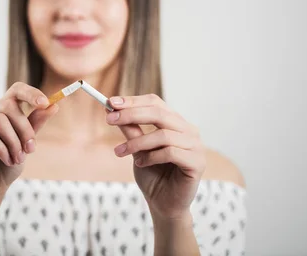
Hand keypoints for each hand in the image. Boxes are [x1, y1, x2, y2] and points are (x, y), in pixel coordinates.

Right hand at [0, 82, 58, 201]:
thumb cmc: (7, 164)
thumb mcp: (25, 143)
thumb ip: (35, 123)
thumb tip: (53, 105)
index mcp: (1, 109)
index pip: (16, 90)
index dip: (31, 93)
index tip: (45, 102)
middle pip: (9, 107)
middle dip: (25, 129)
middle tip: (30, 149)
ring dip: (14, 143)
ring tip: (17, 159)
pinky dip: (2, 150)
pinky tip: (7, 160)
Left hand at [106, 94, 205, 219]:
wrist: (163, 205)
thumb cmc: (152, 175)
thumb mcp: (137, 149)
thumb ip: (130, 129)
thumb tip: (112, 108)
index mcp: (176, 123)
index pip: (155, 102)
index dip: (133, 101)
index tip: (111, 102)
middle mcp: (189, 130)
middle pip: (159, 113)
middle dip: (131, 114)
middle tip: (109, 120)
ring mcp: (196, 146)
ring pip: (163, 134)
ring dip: (137, 142)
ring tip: (121, 152)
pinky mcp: (197, 163)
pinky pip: (171, 152)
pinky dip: (151, 156)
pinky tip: (141, 163)